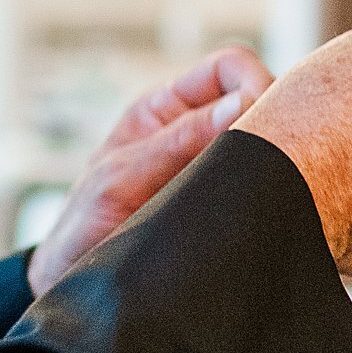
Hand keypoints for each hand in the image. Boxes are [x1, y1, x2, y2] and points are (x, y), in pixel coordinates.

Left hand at [28, 46, 273, 294]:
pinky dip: (274, 191)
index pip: (229, 67)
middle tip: (278, 157)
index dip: (255, 82)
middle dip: (274, 120)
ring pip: (268, 145)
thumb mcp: (121, 176)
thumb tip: (244, 103)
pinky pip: (264, 187)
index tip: (266, 117)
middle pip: (260, 100)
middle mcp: (196, 131)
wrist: (73, 285)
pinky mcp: (227, 204)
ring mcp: (214, 168)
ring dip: (276, 159)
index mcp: (165, 108)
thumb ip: (179, 140)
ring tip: (273, 186)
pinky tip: (271, 208)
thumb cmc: (82, 225)